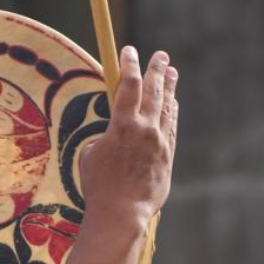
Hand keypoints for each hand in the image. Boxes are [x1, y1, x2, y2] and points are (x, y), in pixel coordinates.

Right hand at [78, 46, 178, 228]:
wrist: (122, 212)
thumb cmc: (98, 187)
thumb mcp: (91, 155)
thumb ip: (105, 137)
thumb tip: (115, 134)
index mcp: (122, 125)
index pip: (128, 85)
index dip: (128, 64)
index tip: (129, 51)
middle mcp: (144, 129)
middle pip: (153, 91)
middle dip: (156, 70)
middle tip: (160, 55)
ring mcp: (159, 142)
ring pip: (166, 107)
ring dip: (168, 87)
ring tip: (171, 71)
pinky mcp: (167, 156)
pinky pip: (171, 127)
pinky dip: (171, 112)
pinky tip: (173, 103)